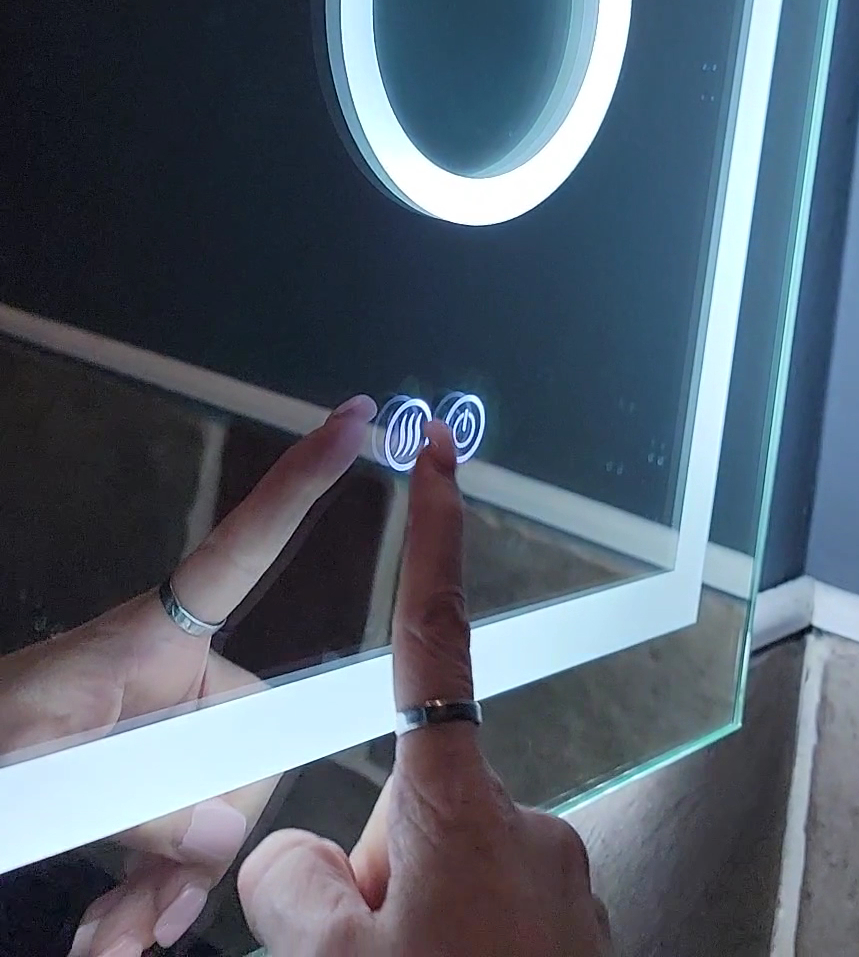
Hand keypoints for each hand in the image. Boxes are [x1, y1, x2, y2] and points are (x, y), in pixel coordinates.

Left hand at [0, 392, 376, 954]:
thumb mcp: (36, 762)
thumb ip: (125, 798)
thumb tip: (218, 832)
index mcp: (149, 640)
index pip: (241, 550)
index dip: (299, 485)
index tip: (353, 421)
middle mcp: (170, 680)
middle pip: (253, 737)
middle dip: (215, 825)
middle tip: (150, 899)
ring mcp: (161, 735)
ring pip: (224, 807)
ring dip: (178, 882)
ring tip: (113, 928)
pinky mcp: (145, 792)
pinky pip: (190, 845)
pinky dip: (160, 897)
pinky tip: (114, 929)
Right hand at [238, 419, 611, 956]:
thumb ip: (295, 884)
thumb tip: (299, 854)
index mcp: (460, 807)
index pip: (435, 641)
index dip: (434, 540)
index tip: (444, 453)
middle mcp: (526, 822)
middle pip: (415, 807)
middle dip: (381, 871)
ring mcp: (564, 878)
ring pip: (453, 875)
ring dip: (422, 925)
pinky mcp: (583, 929)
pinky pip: (497, 915)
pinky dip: (465, 948)